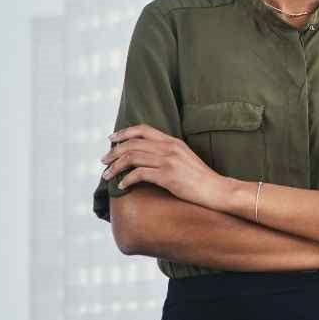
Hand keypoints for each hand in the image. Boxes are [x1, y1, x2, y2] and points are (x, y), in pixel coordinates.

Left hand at [101, 124, 231, 211]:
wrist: (216, 190)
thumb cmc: (199, 178)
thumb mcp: (184, 158)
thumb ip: (168, 152)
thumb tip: (147, 156)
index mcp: (173, 141)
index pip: (143, 129)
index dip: (124, 132)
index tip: (111, 139)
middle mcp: (169, 147)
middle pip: (133, 143)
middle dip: (113, 152)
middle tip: (103, 161)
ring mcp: (169, 161)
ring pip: (133, 157)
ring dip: (115, 166)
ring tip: (107, 175)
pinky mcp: (168, 176)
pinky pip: (140, 174)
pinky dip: (127, 179)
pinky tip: (122, 186)